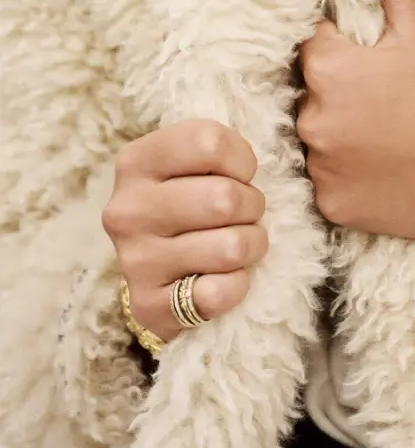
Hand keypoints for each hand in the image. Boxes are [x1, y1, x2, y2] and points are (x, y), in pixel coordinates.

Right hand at [102, 120, 267, 343]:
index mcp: (136, 161)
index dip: (241, 159)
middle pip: (224, 198)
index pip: (210, 142)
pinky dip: (236, 285)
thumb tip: (254, 163)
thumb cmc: (188, 200)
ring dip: (251, 245)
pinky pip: (219, 293)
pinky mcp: (149, 305)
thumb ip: (216, 148)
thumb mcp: (191, 162)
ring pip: (231, 247)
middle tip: (243, 213)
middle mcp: (127, 209)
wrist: (157, 270)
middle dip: (251, 205)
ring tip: (237, 242)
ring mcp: (135, 260)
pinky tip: (223, 278)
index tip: (238, 174)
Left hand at [296, 0, 414, 239]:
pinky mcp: (335, 206)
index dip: (344, 47)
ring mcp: (322, 168)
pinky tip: (387, 166)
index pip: (312, 43)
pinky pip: (329, 183)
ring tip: (390, 132)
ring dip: (342, 133)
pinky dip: (351, 175)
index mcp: (327, 67)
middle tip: (390, 96)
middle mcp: (312, 119)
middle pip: (310, 92)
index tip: (375, 57)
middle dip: (341, 89)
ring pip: (318, 138)